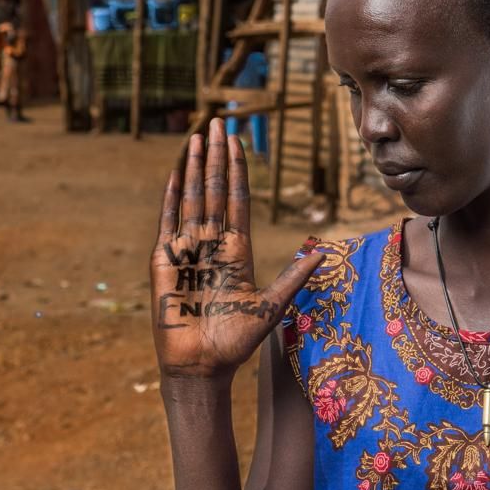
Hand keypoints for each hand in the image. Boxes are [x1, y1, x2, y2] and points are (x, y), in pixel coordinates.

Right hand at [152, 119, 322, 381]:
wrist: (203, 366)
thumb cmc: (236, 342)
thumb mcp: (271, 306)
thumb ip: (293, 278)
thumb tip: (323, 253)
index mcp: (237, 251)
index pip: (237, 201)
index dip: (237, 171)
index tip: (239, 142)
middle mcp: (212, 245)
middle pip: (214, 191)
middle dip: (216, 158)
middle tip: (218, 123)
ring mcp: (187, 250)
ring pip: (192, 199)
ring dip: (194, 168)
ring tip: (197, 138)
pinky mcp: (165, 261)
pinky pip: (169, 222)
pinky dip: (172, 196)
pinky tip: (175, 172)